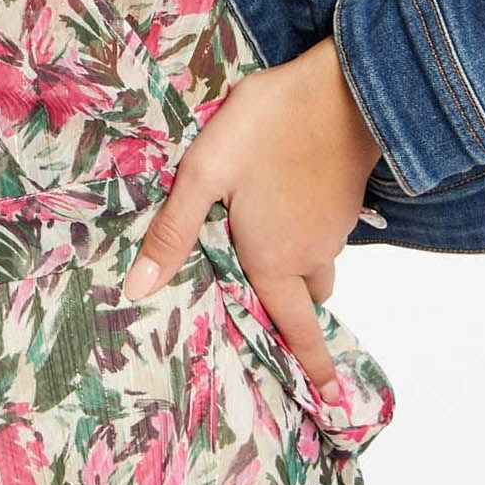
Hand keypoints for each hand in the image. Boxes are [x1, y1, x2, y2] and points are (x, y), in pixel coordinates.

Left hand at [121, 35, 383, 402]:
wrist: (343, 87)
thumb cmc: (267, 128)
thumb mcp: (205, 173)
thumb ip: (174, 231)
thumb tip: (138, 290)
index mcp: (277, 260)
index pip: (295, 327)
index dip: (311, 364)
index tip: (327, 396)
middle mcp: (312, 252)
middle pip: (304, 296)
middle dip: (289, 304)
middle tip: (264, 301)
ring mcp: (335, 224)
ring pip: (317, 261)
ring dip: (297, 264)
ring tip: (265, 245)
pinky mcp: (346, 196)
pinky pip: (324, 231)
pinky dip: (306, 231)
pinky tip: (282, 200)